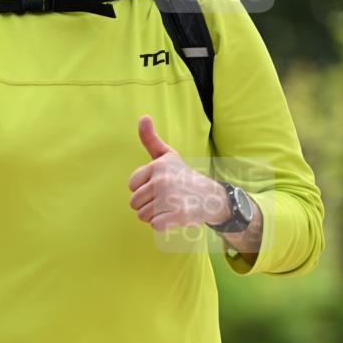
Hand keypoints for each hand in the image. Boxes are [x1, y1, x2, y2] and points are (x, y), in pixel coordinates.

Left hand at [128, 115, 228, 230]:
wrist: (211, 196)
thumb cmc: (183, 176)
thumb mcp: (167, 156)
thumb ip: (150, 139)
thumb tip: (143, 116)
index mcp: (157, 166)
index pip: (132, 186)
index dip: (143, 188)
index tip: (158, 185)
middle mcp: (162, 180)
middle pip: (134, 203)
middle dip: (147, 204)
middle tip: (165, 198)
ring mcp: (170, 198)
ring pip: (143, 216)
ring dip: (154, 215)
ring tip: (169, 206)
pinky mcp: (177, 215)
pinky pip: (155, 225)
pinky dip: (163, 225)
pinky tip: (174, 215)